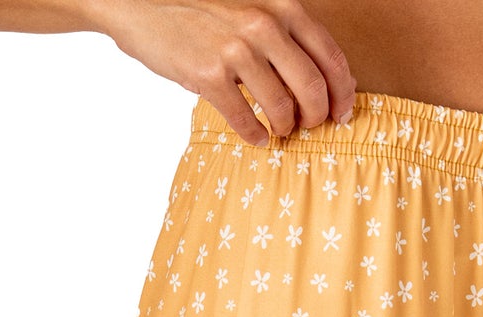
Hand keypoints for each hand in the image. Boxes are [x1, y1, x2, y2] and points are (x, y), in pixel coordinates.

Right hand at [91, 0, 355, 143]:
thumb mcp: (249, 6)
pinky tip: (255, 136)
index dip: (343, 93)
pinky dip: (255, 135)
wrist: (140, 2)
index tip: (342, 113)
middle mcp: (263, 24)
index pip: (331, 57)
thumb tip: (319, 80)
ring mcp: (236, 50)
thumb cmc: (200, 9)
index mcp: (281, 6)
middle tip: (308, 126)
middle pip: (313, 89)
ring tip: (279, 129)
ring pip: (282, 109)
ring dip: (285, 128)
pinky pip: (246, 120)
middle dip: (317, 117)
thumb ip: (283, 33)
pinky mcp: (209, 75)